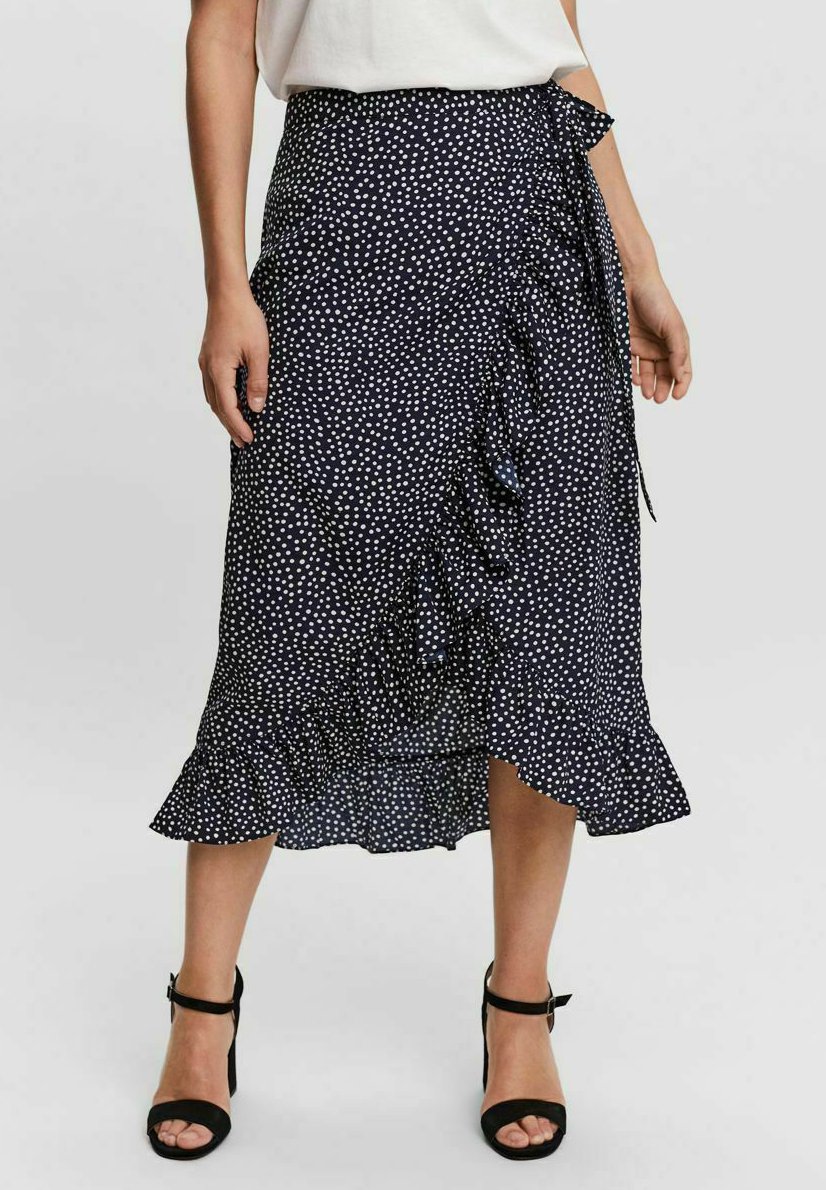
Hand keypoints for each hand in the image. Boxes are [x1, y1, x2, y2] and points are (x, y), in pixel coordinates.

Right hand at [198, 287, 269, 446]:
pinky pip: (211, 386)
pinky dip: (220, 399)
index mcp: (219, 370)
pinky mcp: (208, 356)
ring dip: (224, 414)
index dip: (238, 425)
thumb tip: (256, 408)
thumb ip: (258, 382)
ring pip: (212, 397)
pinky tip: (229, 402)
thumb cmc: (245, 319)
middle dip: (230, 425)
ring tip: (236, 427)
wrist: (227, 293)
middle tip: (243, 443)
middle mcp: (208, 369)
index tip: (249, 440)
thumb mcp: (259, 352)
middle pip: (217, 406)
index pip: (228, 407)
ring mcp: (205, 362)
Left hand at [625, 269, 692, 402]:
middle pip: (665, 374)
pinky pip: (631, 365)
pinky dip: (633, 374)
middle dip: (663, 388)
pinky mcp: (628, 344)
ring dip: (648, 385)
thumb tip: (680, 376)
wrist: (631, 284)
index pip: (683, 369)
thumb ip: (678, 352)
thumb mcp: (673, 327)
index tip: (676, 396)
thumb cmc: (657, 301)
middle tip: (658, 399)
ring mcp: (644, 346)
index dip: (682, 384)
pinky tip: (634, 380)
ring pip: (648, 373)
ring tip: (647, 394)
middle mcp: (661, 347)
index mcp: (677, 343)